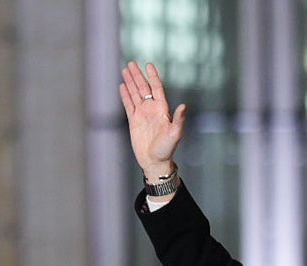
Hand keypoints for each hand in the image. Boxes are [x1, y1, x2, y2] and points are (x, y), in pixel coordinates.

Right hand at [118, 61, 186, 181]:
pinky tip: (122, 86)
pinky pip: (128, 105)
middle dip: (137, 75)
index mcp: (162, 109)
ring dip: (130, 82)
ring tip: (125, 69)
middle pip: (143, 88)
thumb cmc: (167, 149)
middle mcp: (152, 109)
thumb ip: (179, 119)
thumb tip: (184, 106)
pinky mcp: (134, 121)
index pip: (156, 88)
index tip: (149, 65)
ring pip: (135, 94)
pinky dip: (125, 95)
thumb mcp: (175, 134)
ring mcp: (142, 114)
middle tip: (131, 63)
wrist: (155, 161)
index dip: (152, 76)